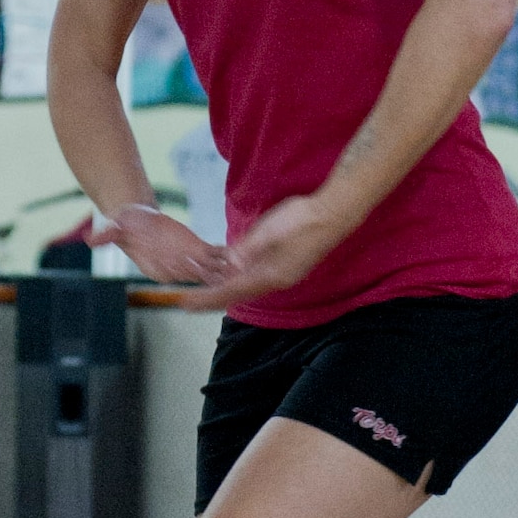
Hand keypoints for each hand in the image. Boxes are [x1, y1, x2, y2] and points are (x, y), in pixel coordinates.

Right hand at [92, 204, 231, 286]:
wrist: (138, 219)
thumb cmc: (126, 223)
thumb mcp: (115, 227)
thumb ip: (106, 235)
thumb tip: (91, 239)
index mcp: (155, 267)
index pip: (167, 270)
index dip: (179, 270)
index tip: (190, 270)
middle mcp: (173, 268)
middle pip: (192, 272)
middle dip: (208, 275)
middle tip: (222, 275)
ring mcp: (188, 261)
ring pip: (207, 268)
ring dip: (223, 269)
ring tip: (238, 267)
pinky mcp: (198, 249)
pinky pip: (214, 254)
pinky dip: (225, 255)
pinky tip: (238, 254)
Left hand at [177, 196, 346, 311]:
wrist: (334, 215)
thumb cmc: (302, 220)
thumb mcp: (270, 232)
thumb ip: (248, 250)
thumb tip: (229, 265)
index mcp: (269, 276)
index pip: (230, 292)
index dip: (205, 298)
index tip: (184, 303)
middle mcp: (275, 281)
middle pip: (236, 294)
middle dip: (211, 297)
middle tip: (188, 300)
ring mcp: (282, 275)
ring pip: (246, 286)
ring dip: (224, 287)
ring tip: (203, 286)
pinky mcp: (286, 265)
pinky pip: (255, 276)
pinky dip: (238, 276)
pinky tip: (230, 269)